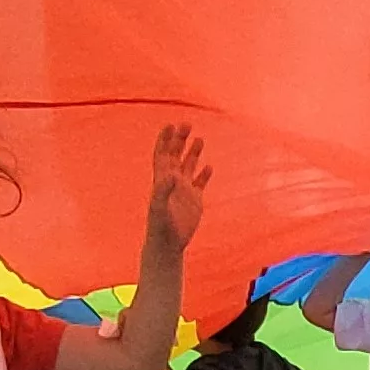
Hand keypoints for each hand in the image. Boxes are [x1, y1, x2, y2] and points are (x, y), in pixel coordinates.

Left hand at [148, 122, 209, 247]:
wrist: (167, 244)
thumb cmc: (160, 226)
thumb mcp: (160, 207)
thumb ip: (164, 190)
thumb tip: (172, 174)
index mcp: (161, 180)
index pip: (162, 154)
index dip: (164, 140)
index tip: (170, 125)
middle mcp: (172, 182)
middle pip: (175, 155)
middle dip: (180, 140)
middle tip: (187, 124)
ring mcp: (184, 191)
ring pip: (188, 166)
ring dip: (192, 153)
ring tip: (199, 139)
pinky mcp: (194, 201)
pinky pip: (200, 183)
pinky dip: (204, 174)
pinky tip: (210, 166)